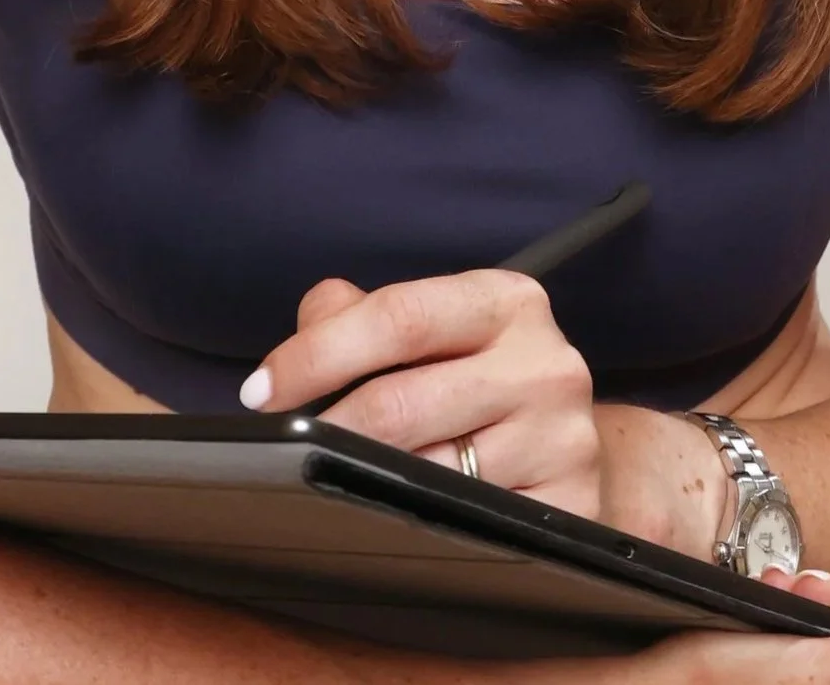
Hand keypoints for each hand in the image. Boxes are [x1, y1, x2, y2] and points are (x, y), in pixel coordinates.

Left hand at [240, 268, 602, 514]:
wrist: (569, 446)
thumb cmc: (478, 380)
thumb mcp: (433, 330)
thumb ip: (358, 315)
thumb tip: (305, 330)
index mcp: (507, 302)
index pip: (398, 318)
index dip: (317, 354)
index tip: (261, 391)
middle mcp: (545, 363)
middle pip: (401, 403)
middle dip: (326, 434)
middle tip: (282, 454)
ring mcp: (563, 440)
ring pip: (426, 476)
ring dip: (368, 487)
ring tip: (339, 487)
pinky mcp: (569, 509)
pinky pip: (465, 529)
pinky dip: (416, 528)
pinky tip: (393, 523)